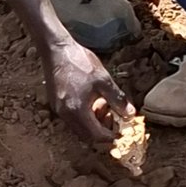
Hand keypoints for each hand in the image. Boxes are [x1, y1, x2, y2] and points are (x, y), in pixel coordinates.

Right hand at [46, 32, 138, 152]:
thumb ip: (117, 99)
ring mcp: (59, 110)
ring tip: (103, 105)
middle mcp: (66, 115)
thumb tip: (129, 114)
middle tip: (114, 116)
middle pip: (87, 136)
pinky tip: (91, 101)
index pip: (97, 136)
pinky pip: (72, 119)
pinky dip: (84, 117)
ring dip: (93, 124)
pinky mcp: (56, 104)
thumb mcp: (103, 80)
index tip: (122, 131)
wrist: (56, 49)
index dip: (111, 137)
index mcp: (77, 111)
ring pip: (79, 128)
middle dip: (102, 131)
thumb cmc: (79, 62)